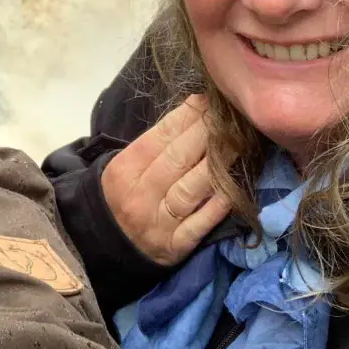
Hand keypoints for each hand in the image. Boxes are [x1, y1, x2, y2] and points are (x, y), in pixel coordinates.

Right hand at [100, 95, 230, 265]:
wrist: (108, 245)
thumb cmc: (125, 194)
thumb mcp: (129, 166)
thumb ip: (157, 144)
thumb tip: (196, 112)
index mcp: (125, 169)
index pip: (159, 137)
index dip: (187, 117)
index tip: (209, 101)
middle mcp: (140, 194)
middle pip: (177, 159)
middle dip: (207, 134)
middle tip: (230, 116)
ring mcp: (158, 223)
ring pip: (191, 189)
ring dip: (218, 164)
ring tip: (240, 143)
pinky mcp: (175, 247)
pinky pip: (201, 223)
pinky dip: (219, 204)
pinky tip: (235, 186)